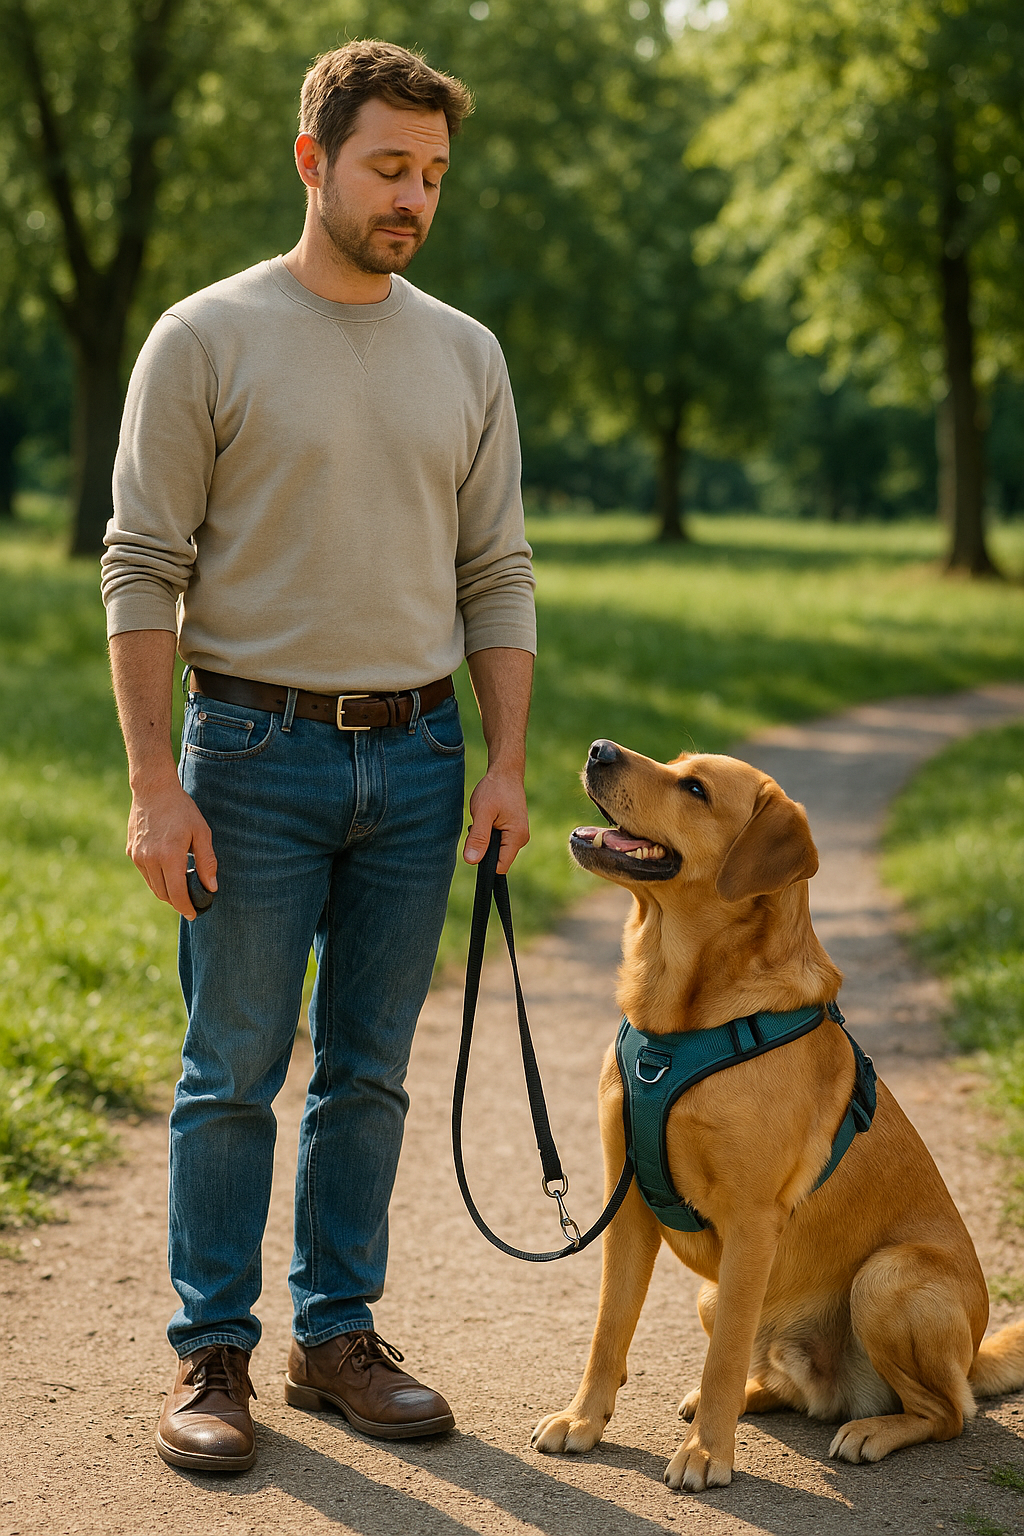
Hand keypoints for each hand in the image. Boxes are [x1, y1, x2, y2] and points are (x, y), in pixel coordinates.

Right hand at [126, 773, 216, 919]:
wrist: (153, 790)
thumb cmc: (181, 810)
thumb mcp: (201, 832)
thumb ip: (207, 861)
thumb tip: (211, 887)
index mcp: (169, 856)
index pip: (177, 894)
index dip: (186, 908)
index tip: (194, 914)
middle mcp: (150, 860)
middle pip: (164, 894)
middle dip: (178, 903)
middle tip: (191, 903)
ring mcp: (138, 857)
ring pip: (153, 886)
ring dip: (167, 893)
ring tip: (182, 890)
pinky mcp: (131, 852)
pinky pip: (146, 875)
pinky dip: (158, 880)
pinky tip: (169, 873)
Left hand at [463, 767, 528, 873]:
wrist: (505, 773)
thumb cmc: (495, 789)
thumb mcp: (482, 813)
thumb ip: (478, 838)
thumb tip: (471, 861)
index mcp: (516, 837)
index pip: (500, 867)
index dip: (484, 863)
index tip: (475, 846)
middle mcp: (521, 839)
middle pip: (497, 859)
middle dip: (483, 848)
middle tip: (479, 826)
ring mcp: (518, 835)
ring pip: (496, 850)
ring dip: (485, 840)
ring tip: (483, 820)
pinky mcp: (513, 830)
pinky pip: (498, 841)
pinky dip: (488, 834)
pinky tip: (487, 820)